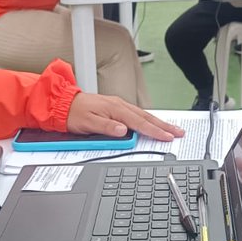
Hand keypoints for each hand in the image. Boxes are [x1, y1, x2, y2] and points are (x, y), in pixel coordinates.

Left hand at [67, 91, 183, 141]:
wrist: (62, 103)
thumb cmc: (74, 113)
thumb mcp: (88, 123)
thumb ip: (107, 128)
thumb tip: (124, 131)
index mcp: (115, 109)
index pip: (139, 123)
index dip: (155, 131)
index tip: (167, 137)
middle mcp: (119, 105)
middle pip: (146, 117)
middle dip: (164, 126)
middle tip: (178, 132)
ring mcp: (118, 105)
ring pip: (143, 115)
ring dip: (158, 122)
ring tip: (171, 129)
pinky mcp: (116, 108)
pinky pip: (137, 114)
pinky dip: (148, 119)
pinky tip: (153, 123)